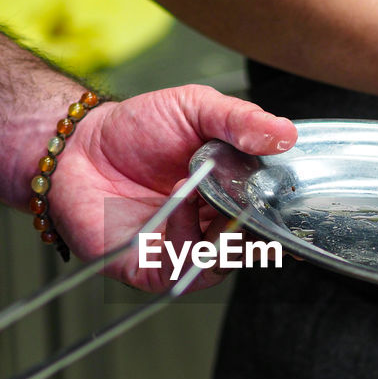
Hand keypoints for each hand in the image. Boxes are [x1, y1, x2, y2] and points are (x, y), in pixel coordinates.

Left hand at [54, 84, 295, 290]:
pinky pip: (177, 270)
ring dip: (219, 232)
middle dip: (254, 229)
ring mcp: (176, 252)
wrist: (78, 142)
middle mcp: (205, 232)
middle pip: (247, 249)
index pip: (265, 223)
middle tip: (251, 201)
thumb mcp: (196, 109)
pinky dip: (183, 236)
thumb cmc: (135, 130)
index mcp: (226, 201)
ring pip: (217, 265)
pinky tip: (178, 201)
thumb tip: (285, 134)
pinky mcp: (145, 268)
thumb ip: (241, 120)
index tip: (299, 214)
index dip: (283, 224)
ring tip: (201, 190)